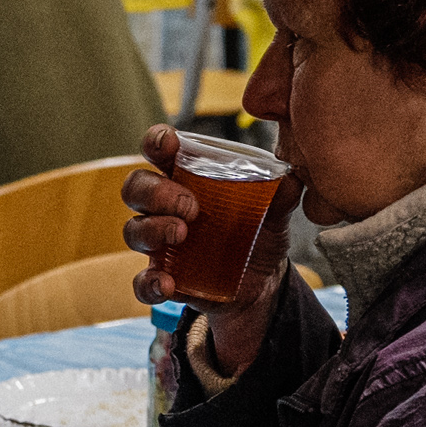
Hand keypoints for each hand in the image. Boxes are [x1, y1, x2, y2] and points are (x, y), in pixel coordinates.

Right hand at [122, 125, 276, 371]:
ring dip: (152, 230)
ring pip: (133, 230)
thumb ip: (281, 194)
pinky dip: (148, 283)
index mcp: (187, 179)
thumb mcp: (273, 213)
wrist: (263, 285)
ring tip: (181, 235)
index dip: (157, 142)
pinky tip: (167, 284)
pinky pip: (141, 282)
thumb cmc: (257, 234)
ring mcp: (160, 244)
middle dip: (156, 192)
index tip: (168, 144)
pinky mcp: (164, 279)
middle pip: (137, 187)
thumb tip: (292, 178)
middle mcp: (165, 208)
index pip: (160, 151)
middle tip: (191, 206)